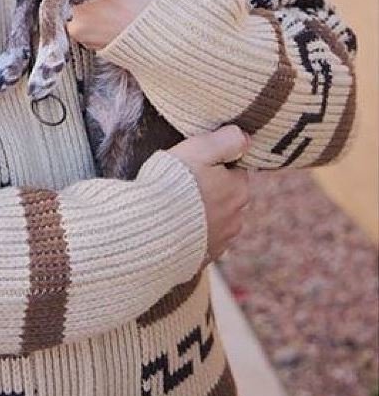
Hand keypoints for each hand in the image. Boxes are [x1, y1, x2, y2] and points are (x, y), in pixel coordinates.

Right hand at [168, 125, 249, 262]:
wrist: (149, 228)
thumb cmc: (172, 184)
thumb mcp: (199, 149)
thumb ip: (226, 139)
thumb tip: (246, 136)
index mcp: (238, 189)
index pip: (234, 172)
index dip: (214, 165)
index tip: (194, 165)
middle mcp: (235, 218)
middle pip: (227, 198)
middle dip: (210, 191)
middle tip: (182, 184)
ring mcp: (220, 241)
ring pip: (216, 221)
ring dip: (202, 215)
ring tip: (174, 208)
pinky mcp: (203, 258)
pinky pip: (201, 242)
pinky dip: (191, 235)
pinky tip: (172, 228)